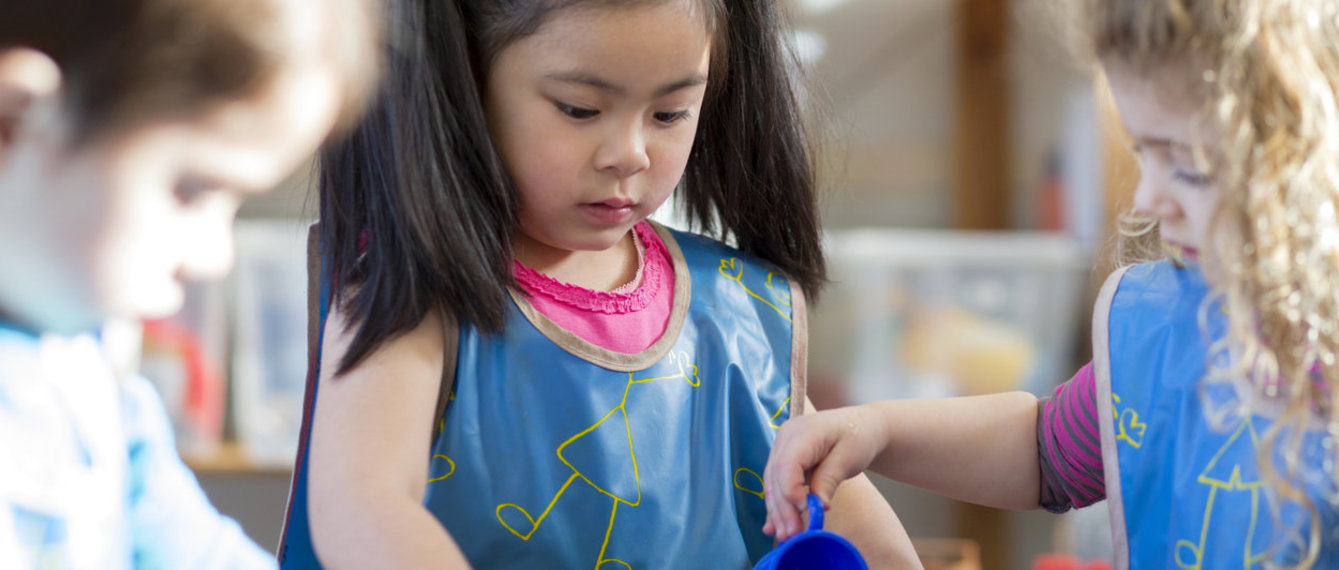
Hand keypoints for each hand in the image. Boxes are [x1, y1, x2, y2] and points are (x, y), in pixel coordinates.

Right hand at [762, 404, 887, 541]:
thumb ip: (829, 480)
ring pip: (772, 484)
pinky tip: (773, 526)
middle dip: (783, 509)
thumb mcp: (849, 457)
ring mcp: (781, 448)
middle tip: (793, 535)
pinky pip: (776, 485)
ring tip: (785, 537)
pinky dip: (777, 506)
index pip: (787, 464)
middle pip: (776, 477)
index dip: (791, 490)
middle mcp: (785, 438)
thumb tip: (816, 506)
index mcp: (802, 432)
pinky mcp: (783, 460)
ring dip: (777, 512)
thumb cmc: (859, 436)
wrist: (862, 425)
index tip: (804, 511)